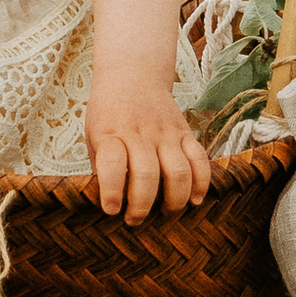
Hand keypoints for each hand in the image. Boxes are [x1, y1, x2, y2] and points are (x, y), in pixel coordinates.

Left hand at [85, 79, 213, 223]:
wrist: (133, 76)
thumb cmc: (109, 114)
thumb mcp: (94, 136)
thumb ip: (101, 168)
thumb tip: (110, 206)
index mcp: (111, 134)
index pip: (112, 164)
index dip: (112, 191)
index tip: (111, 210)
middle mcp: (139, 134)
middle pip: (147, 174)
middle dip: (142, 205)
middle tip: (135, 220)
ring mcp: (165, 133)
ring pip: (177, 171)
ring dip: (173, 200)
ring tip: (165, 212)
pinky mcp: (184, 133)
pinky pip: (199, 160)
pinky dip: (201, 183)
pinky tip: (194, 199)